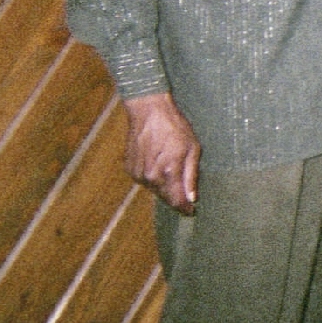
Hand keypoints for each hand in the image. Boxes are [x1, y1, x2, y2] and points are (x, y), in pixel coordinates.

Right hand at [123, 92, 199, 214]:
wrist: (148, 111)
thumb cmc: (175, 126)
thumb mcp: (192, 148)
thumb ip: (191, 175)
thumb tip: (192, 198)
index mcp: (168, 172)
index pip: (176, 201)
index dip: (185, 208)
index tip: (192, 211)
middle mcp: (150, 177)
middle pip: (165, 197)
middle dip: (176, 196)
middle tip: (186, 191)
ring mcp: (137, 173)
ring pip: (154, 189)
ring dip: (164, 185)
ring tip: (171, 168)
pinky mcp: (129, 168)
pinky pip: (144, 180)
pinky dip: (152, 176)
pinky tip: (158, 162)